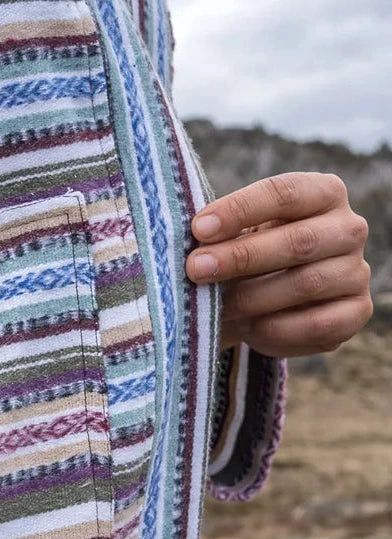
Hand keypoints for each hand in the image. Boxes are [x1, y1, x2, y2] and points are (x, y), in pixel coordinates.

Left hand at [185, 172, 371, 354]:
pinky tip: (248, 329)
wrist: (269, 302)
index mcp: (323, 194)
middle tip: (196, 269)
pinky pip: (317, 324)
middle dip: (241, 256)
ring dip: (254, 298)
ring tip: (218, 307)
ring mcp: (357, 271)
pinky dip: (276, 330)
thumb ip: (222, 235)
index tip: (199, 229)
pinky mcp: (356, 312)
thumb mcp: (236, 237)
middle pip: (300, 241)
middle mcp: (349, 229)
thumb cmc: (248, 258)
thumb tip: (196, 240)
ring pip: (307, 284)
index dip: (240, 210)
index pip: (285, 193)